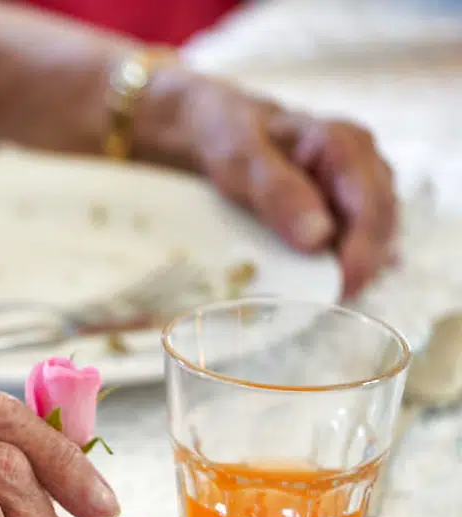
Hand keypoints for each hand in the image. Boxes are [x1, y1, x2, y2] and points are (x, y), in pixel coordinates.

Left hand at [152, 68, 396, 296]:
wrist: (220, 128)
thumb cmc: (231, 137)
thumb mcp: (241, 159)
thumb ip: (278, 191)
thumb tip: (318, 238)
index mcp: (345, 145)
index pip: (372, 205)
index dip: (363, 251)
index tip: (341, 286)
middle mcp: (363, 164)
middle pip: (381, 224)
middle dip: (363, 266)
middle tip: (330, 302)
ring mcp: (358, 186)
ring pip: (375, 235)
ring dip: (356, 268)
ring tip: (325, 297)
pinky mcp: (345, 206)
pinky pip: (357, 239)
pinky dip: (344, 262)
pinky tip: (325, 284)